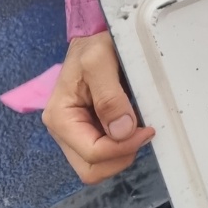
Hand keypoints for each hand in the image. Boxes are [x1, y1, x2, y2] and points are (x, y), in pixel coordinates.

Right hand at [43, 31, 154, 183]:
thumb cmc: (92, 45)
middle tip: (143, 132)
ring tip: (138, 126)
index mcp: (60, 117)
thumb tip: (122, 131)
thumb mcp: (100, 62)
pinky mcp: (88, 131)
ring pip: (99, 166)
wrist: (92, 37)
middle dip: (120, 156)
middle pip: (92, 169)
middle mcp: (63, 131)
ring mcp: (75, 133)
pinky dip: (122, 145)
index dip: (123, 147)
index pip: (92, 154)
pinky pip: (105, 153)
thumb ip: (110, 97)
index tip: (147, 130)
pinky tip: (131, 125)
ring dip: (122, 152)